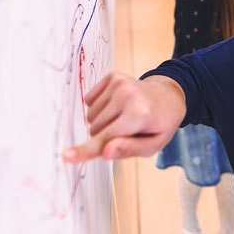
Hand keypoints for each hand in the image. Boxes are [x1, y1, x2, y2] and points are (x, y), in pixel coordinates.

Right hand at [62, 74, 185, 162]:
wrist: (168, 97)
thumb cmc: (159, 124)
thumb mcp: (152, 145)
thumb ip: (128, 149)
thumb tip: (105, 151)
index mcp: (138, 115)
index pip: (106, 138)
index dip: (85, 150)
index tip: (65, 156)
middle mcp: (127, 96)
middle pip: (94, 130)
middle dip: (105, 137)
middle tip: (127, 130)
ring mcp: (119, 83)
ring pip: (90, 117)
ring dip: (103, 122)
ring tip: (124, 118)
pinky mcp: (112, 77)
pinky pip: (89, 101)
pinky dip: (100, 108)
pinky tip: (117, 107)